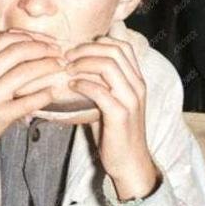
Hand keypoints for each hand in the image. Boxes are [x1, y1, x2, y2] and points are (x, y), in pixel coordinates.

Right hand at [0, 31, 65, 178]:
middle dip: (44, 48)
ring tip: (60, 67)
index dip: (32, 36)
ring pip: (26, 72)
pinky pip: (28, 101)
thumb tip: (18, 46)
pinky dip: (45, 94)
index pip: (7, 39)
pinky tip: (54, 91)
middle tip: (59, 53)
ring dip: (48, 66)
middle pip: (19, 51)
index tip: (47, 41)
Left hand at [64, 36, 160, 200]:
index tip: (77, 50)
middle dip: (86, 49)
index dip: (98, 42)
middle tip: (67, 57)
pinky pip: (100, 90)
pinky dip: (83, 84)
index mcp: (137, 80)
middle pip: (114, 51)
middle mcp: (137, 86)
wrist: (130, 162)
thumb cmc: (116, 133)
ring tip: (67, 70)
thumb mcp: (112, 102)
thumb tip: (77, 68)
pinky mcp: (120, 115)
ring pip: (108, 66)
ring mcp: (130, 99)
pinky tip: (71, 86)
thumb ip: (102, 84)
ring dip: (83, 64)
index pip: (122, 46)